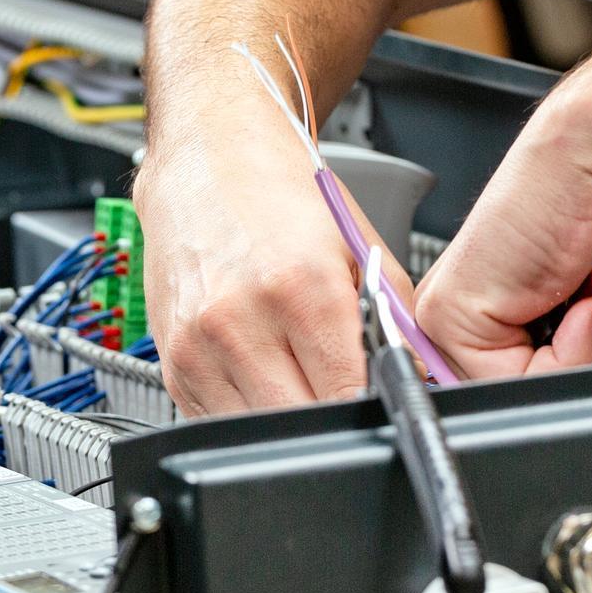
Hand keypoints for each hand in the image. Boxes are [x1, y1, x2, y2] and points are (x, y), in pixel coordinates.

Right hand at [136, 125, 412, 415]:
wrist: (207, 159)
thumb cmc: (281, 195)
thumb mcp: (358, 245)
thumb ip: (395, 318)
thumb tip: (419, 376)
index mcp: (300, 289)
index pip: (347, 396)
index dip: (371, 408)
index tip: (380, 403)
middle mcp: (240, 322)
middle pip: (301, 424)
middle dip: (331, 420)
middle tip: (343, 391)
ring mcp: (198, 348)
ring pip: (256, 434)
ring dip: (287, 419)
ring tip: (300, 375)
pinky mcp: (172, 363)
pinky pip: (218, 421)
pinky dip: (249, 411)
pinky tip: (261, 370)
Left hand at [414, 55, 591, 379]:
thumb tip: (589, 398)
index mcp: (508, 315)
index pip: (527, 391)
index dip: (581, 377)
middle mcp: (474, 315)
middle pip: (521, 397)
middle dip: (586, 369)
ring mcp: (453, 315)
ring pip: (514, 395)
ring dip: (582, 361)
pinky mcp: (448, 312)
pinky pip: (505, 381)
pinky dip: (564, 356)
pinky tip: (580, 303)